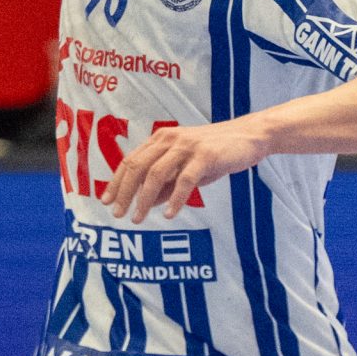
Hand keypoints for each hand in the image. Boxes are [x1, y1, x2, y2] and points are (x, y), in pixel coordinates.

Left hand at [104, 119, 267, 221]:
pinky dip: (175, 199)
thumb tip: (146, 202)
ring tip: (138, 218)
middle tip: (118, 214)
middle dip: (125, 192)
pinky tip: (169, 214)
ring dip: (144, 199)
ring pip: (157, 174)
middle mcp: (170, 139)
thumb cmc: (215, 153)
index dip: (117, 182)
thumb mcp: (186, 167)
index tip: (106, 201)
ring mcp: (187, 146)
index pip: (131, 161)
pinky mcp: (205, 156)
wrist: (249, 137)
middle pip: (138, 167)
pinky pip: (184, 180)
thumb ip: (166, 182)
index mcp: (161, 139)